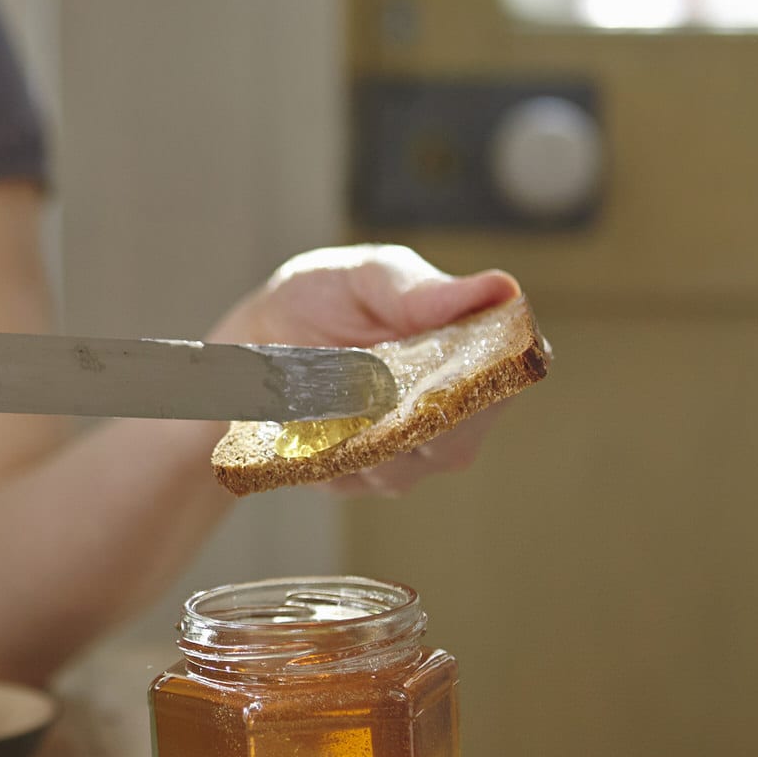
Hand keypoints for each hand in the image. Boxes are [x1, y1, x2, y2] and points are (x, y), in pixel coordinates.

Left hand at [208, 244, 519, 495]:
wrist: (255, 336)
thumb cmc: (326, 297)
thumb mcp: (369, 278)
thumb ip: (423, 290)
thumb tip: (501, 288)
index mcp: (465, 359)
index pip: (502, 384)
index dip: (486, 387)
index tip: (451, 375)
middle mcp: (442, 418)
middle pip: (455, 445)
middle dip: (418, 424)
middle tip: (378, 391)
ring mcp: (397, 455)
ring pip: (400, 469)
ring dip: (366, 440)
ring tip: (332, 402)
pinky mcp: (349, 477)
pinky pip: (347, 478)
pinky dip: (326, 452)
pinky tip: (306, 426)